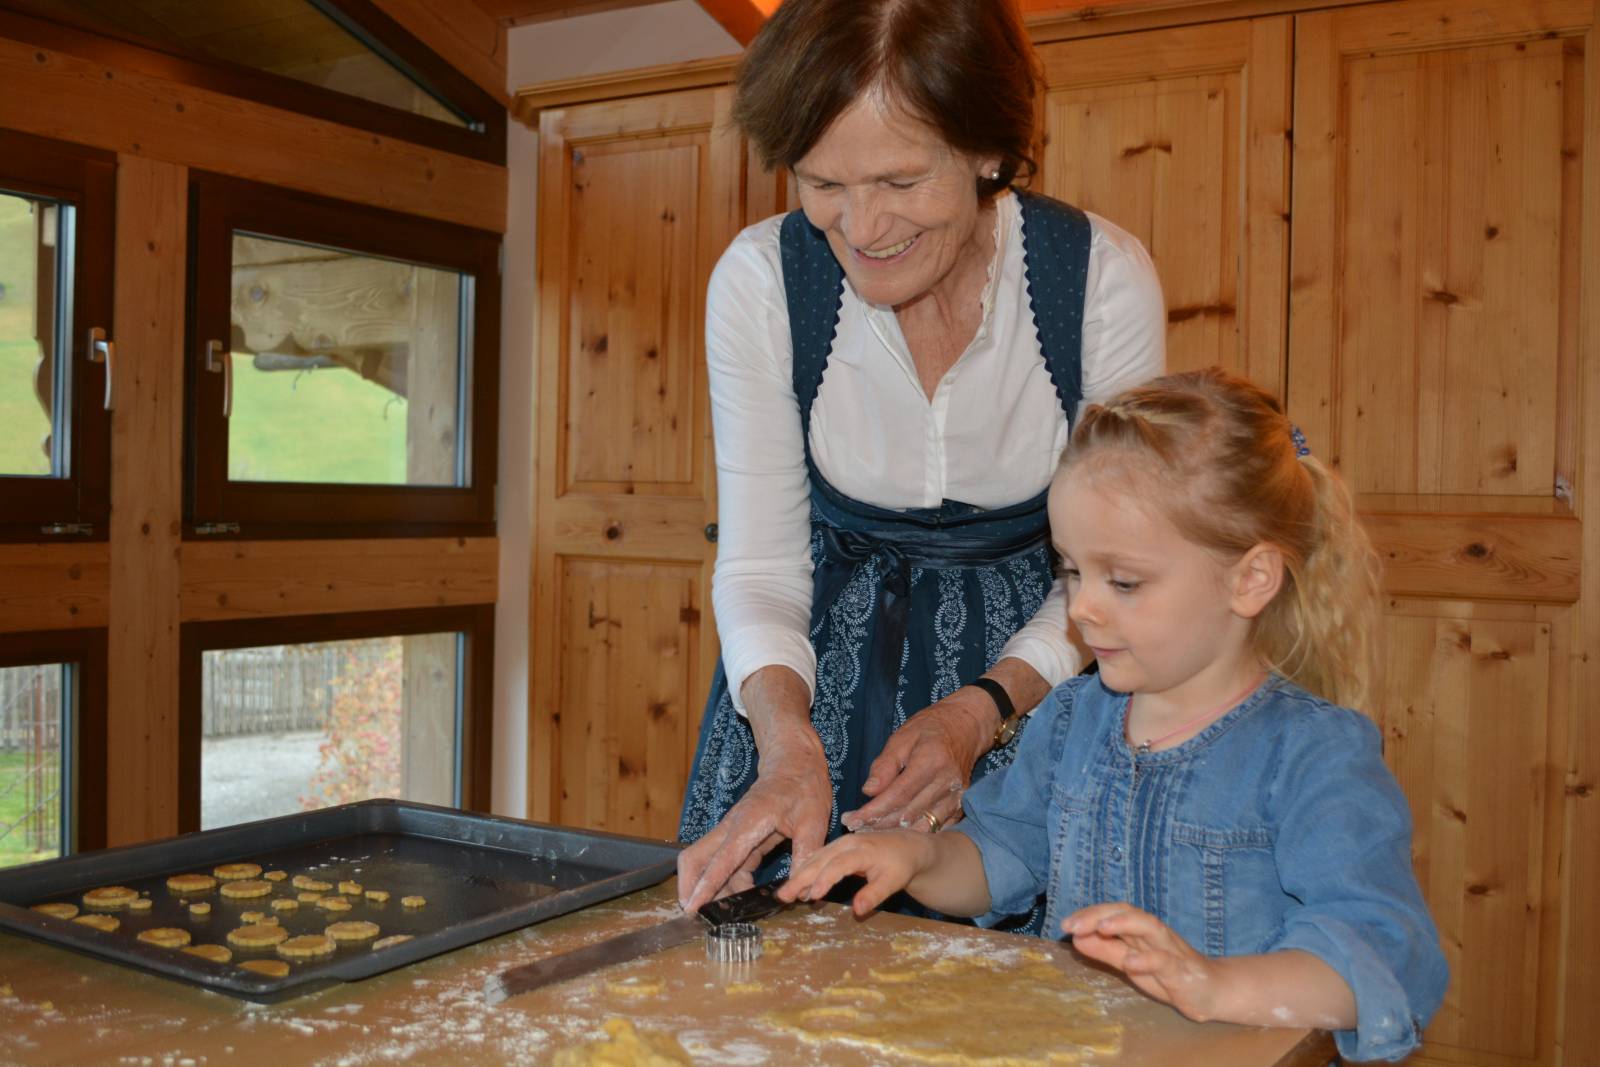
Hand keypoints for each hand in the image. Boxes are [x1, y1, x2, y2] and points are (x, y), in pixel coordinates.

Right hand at [677, 729, 831, 912]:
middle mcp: (732, 827)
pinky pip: (723, 864)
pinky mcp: (738, 837)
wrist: (795, 761)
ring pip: (706, 863)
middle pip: (695, 858)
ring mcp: (731, 832)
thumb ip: (806, 855)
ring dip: (710, 889)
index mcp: (749, 822)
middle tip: (697, 916)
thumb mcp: (814, 820)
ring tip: (725, 915)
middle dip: (689, 887)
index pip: (721, 859)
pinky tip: (742, 897)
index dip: (706, 885)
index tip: (692, 907)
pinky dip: (726, 883)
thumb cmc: (804, 786)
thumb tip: (801, 892)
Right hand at [777, 828, 934, 917]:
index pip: (839, 864)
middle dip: (800, 877)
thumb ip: (874, 895)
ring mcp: (840, 843)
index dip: (825, 879)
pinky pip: (818, 858)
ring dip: (799, 875)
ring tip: (785, 894)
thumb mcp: (893, 882)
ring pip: (815, 858)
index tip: (812, 896)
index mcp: (862, 850)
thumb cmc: (900, 865)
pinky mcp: (837, 847)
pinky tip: (798, 885)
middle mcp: (847, 843)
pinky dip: (806, 871)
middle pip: (820, 860)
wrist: (906, 846)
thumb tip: (857, 911)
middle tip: (783, 896)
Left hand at [840, 688, 994, 833]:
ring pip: (922, 825)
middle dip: (879, 824)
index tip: (852, 819)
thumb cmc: (930, 728)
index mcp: (931, 761)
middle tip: (854, 827)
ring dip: (895, 833)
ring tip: (870, 832)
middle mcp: (947, 783)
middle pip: (908, 813)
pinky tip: (895, 833)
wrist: (966, 726)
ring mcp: (957, 797)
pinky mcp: (960, 806)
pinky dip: (915, 833)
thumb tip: (869, 791)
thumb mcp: (902, 737)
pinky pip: (936, 827)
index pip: (898, 795)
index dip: (874, 811)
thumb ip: (885, 765)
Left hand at [1063, 904, 1220, 1021]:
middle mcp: (1153, 933)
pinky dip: (1148, 959)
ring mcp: (1169, 949)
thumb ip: (1106, 951)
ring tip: (1102, 928)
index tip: (1066, 924)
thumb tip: (1076, 939)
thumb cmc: (1167, 974)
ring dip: (1124, 924)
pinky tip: (1131, 962)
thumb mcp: (1130, 963)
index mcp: (1139, 930)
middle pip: (1127, 913)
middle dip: (1099, 915)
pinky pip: (1165, 961)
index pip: (1113, 912)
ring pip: (1148, 927)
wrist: (1212, 991)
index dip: (1089, 914)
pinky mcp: (1181, 970)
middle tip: (1073, 924)